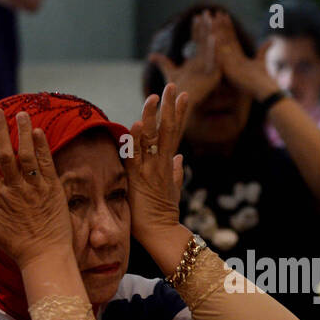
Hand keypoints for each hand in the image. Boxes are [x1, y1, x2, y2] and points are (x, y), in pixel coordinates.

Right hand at [0, 108, 72, 269]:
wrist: (46, 256)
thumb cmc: (17, 245)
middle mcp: (16, 190)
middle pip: (5, 156)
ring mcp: (36, 189)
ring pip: (27, 156)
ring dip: (23, 133)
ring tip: (20, 113)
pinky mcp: (53, 190)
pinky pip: (47, 165)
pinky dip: (42, 148)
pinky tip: (38, 131)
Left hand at [127, 84, 190, 245]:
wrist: (160, 233)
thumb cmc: (164, 215)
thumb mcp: (173, 190)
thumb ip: (176, 173)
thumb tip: (180, 158)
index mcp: (167, 164)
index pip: (174, 132)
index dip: (178, 113)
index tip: (183, 95)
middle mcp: (161, 163)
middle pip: (168, 130)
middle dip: (171, 107)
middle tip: (173, 85)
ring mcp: (151, 170)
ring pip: (154, 138)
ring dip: (154, 116)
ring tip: (156, 96)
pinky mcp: (139, 179)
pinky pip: (136, 156)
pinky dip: (137, 140)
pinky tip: (138, 124)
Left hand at [149, 12, 221, 108]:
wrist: (180, 104)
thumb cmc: (177, 90)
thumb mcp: (169, 72)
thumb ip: (163, 62)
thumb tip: (152, 55)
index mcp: (198, 62)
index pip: (198, 41)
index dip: (197, 29)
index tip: (196, 16)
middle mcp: (205, 63)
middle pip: (205, 41)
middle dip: (206, 27)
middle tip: (207, 12)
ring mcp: (210, 69)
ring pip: (211, 47)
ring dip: (211, 33)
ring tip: (212, 20)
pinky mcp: (213, 76)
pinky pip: (214, 60)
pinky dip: (214, 48)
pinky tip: (213, 37)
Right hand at [212, 12, 277, 99]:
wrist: (263, 90)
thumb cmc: (263, 78)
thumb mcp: (261, 60)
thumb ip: (264, 49)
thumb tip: (272, 39)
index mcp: (237, 58)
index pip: (230, 39)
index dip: (227, 27)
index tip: (224, 14)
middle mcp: (230, 60)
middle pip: (223, 39)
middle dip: (219, 25)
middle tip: (214, 12)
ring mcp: (227, 64)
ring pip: (219, 44)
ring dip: (214, 31)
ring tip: (211, 18)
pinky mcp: (226, 69)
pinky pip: (219, 54)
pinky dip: (214, 44)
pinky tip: (211, 33)